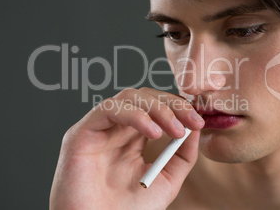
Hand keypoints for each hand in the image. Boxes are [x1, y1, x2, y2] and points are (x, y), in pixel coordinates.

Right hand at [50, 87, 204, 209]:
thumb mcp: (166, 181)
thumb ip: (182, 155)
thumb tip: (195, 129)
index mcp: (132, 138)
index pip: (155, 107)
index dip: (178, 108)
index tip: (198, 121)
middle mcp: (115, 129)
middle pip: (144, 97)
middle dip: (172, 105)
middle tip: (191, 120)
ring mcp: (98, 129)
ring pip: (128, 97)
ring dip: (157, 108)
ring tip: (174, 130)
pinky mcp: (81, 133)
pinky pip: (108, 109)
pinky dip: (134, 115)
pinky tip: (153, 132)